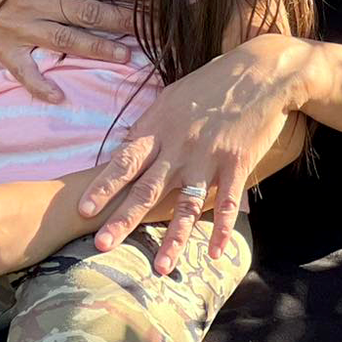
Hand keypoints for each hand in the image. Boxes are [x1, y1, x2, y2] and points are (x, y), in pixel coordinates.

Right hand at [0, 0, 134, 102]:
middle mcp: (35, 2)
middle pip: (89, 12)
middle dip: (125, 18)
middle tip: (155, 25)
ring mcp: (21, 30)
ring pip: (69, 41)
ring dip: (99, 50)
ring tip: (127, 57)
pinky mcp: (5, 51)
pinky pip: (26, 72)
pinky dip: (43, 86)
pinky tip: (61, 96)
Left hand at [78, 34, 303, 274]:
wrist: (258, 73)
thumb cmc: (209, 84)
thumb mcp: (170, 98)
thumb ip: (150, 126)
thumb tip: (126, 142)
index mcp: (158, 126)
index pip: (124, 160)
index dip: (104, 185)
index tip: (83, 208)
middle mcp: (178, 145)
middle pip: (147, 187)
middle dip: (123, 218)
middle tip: (102, 244)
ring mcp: (208, 156)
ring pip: (186, 205)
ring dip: (173, 239)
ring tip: (159, 268)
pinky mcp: (237, 164)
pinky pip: (228, 203)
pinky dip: (222, 230)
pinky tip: (216, 254)